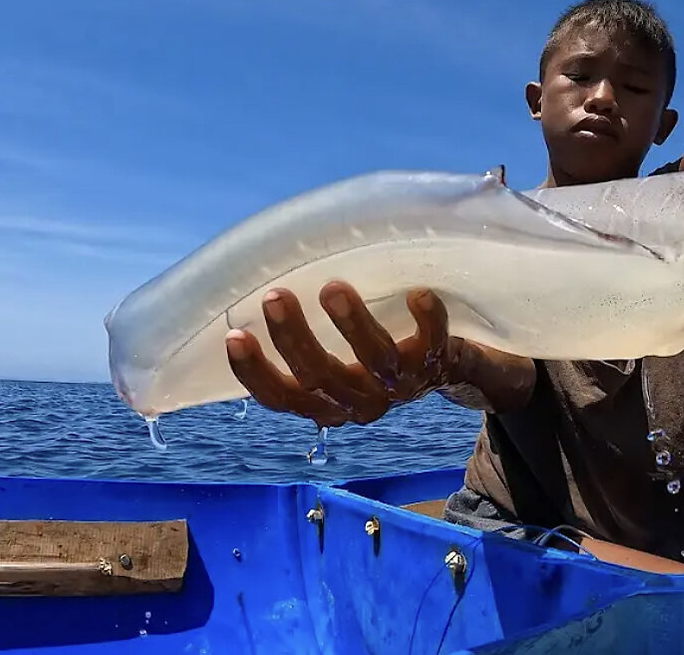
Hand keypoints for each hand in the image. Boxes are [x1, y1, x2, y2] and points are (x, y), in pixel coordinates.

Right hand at [224, 281, 534, 426]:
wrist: (449, 369)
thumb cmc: (374, 352)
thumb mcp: (336, 355)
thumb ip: (302, 336)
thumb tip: (252, 282)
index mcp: (327, 402)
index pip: (282, 399)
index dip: (255, 374)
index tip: (234, 335)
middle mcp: (360, 401)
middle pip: (321, 378)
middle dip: (294, 338)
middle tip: (275, 294)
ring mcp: (401, 385)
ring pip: (374, 362)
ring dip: (352, 325)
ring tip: (333, 287)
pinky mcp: (437, 363)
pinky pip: (433, 342)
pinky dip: (428, 319)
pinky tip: (417, 293)